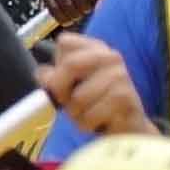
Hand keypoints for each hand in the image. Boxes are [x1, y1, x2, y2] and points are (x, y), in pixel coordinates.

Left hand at [36, 35, 153, 139]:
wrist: (127, 127)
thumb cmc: (97, 105)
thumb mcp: (71, 89)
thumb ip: (55, 79)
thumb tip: (42, 73)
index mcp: (96, 48)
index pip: (65, 42)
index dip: (57, 66)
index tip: (62, 83)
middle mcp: (110, 56)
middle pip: (70, 64)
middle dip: (61, 90)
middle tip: (68, 103)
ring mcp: (119, 75)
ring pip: (78, 97)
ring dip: (76, 114)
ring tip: (90, 114)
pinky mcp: (123, 97)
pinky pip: (90, 115)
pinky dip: (88, 124)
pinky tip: (100, 122)